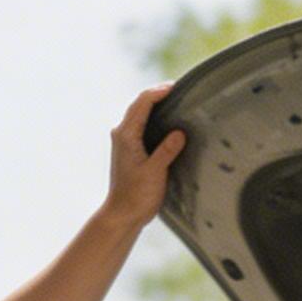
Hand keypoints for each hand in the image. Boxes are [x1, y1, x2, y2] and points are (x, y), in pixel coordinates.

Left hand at [103, 83, 187, 229]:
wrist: (122, 214)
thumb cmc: (136, 196)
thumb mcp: (155, 173)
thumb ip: (167, 151)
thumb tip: (180, 133)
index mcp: (126, 135)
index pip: (142, 102)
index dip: (159, 91)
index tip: (177, 86)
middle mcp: (122, 134)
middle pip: (139, 103)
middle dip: (158, 93)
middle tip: (179, 88)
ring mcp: (124, 140)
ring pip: (139, 112)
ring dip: (155, 103)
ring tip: (175, 98)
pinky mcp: (129, 148)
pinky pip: (141, 123)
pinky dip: (153, 115)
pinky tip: (167, 119)